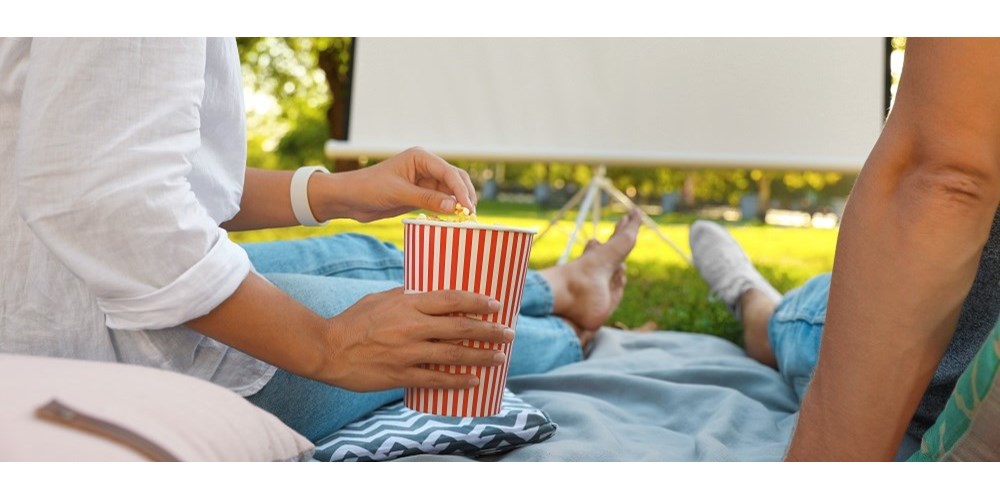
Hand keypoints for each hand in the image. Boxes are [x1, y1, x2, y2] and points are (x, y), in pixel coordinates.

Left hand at [314, 147, 476, 221]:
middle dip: (464, 195)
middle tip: (471, 215)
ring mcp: (423, 182)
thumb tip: (454, 207)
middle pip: (454, 180)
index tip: (468, 207)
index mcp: (420, 158)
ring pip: (449, 192)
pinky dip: (448, 210)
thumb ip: (427, 199)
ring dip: (458, 204)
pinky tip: (453, 220)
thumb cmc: (369, 188)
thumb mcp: (398, 193)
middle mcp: (425, 167)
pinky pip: (440, 202)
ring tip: (466, 219)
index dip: (461, 190)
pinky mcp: (419, 195)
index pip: (448, 172)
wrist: (349, 198)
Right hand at [319, 288, 514, 391]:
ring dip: (482, 356)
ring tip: (500, 357)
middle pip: (460, 327)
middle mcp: (411, 327)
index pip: (451, 299)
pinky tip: (474, 380)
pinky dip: (458, 380)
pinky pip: (436, 379)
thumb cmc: (354, 321)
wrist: (327, 349)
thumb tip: (432, 292)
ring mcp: (407, 352)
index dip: (478, 302)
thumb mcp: (381, 299)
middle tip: (510, 332)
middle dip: (490, 330)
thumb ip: (408, 296)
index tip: (497, 305)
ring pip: (454, 354)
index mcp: (408, 304)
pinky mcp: (400, 375)